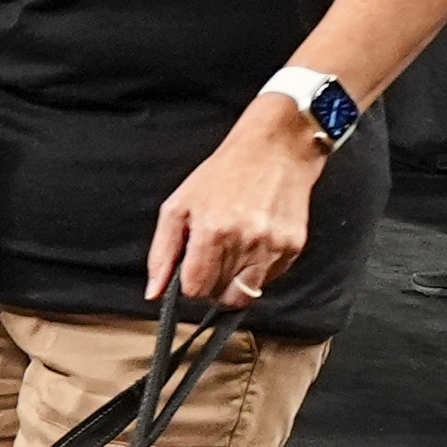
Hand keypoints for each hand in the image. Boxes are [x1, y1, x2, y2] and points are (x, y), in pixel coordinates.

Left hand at [149, 106, 324, 308]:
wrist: (275, 150)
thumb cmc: (223, 175)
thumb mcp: (179, 206)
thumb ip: (162, 254)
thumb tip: (153, 294)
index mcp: (212, 231)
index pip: (195, 289)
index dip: (191, 283)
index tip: (194, 269)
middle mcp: (245, 241)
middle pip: (220, 296)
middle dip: (212, 283)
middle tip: (214, 258)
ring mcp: (272, 246)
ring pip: (246, 295)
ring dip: (235, 283)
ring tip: (234, 253)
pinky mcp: (293, 247)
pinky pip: (270, 279)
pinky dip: (258, 270)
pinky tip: (255, 243)